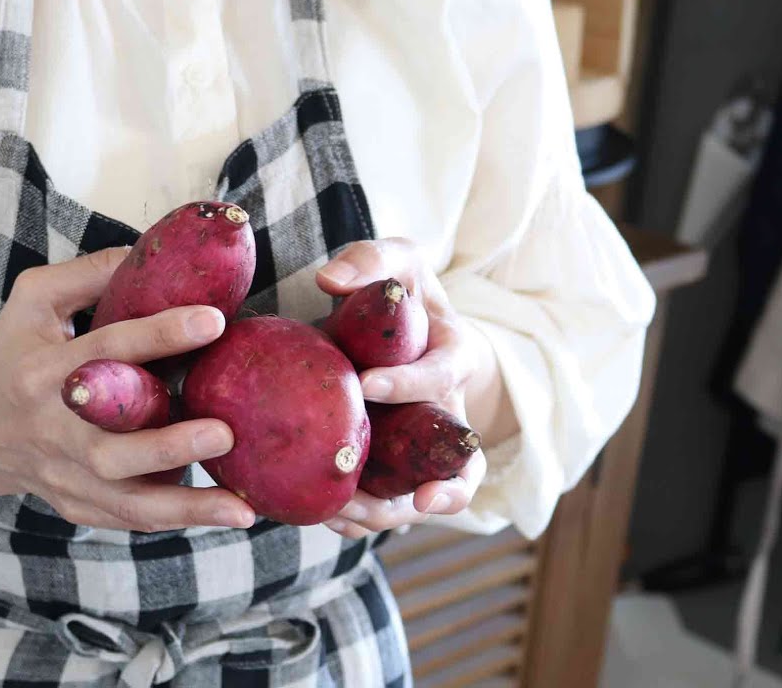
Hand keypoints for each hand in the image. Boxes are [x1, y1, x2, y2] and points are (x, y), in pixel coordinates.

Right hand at [0, 248, 255, 532]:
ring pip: (125, 501)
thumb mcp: (31, 301)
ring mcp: (63, 475)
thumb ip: (87, 274)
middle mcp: (52, 430)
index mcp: (41, 372)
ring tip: (242, 510)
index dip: (159, 333)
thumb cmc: (10, 355)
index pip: (105, 350)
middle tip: (226, 432)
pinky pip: (129, 519)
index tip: (214, 320)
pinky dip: (175, 520)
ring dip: (186, 508)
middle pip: (110, 449)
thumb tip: (147, 253)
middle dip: (168, 445)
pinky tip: (225, 515)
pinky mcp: (76, 505)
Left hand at [315, 238, 503, 537]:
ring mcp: (432, 447)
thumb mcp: (399, 264)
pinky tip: (329, 517)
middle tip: (357, 488)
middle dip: (412, 480)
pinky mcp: (405, 470)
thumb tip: (329, 278)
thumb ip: (371, 261)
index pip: (442, 375)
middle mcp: (451, 411)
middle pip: (452, 459)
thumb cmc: (404, 297)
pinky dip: (370, 519)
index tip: (367, 386)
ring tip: (340, 514)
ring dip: (387, 511)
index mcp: (453, 356)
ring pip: (429, 495)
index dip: (410, 384)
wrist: (414, 331)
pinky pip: (400, 506)